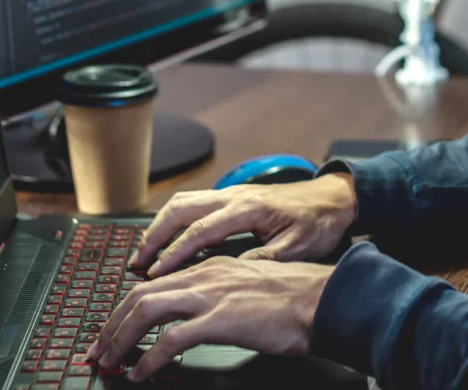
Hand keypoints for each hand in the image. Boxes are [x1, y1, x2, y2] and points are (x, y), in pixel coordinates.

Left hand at [86, 257, 333, 381]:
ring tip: (110, 363)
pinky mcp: (220, 318)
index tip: (113, 333)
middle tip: (98, 351)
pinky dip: (150, 358)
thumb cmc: (293, 300)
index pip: (156, 285)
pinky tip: (142, 374)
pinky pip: (171, 339)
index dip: (127, 310)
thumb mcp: (248, 290)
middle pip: (141, 294)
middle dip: (112, 324)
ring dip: (121, 339)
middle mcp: (205, 275)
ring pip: (147, 310)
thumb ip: (220, 299)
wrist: (321, 299)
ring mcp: (211, 295)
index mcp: (211, 268)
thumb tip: (195, 323)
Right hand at [130, 173, 356, 277]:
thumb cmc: (317, 222)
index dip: (175, 253)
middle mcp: (234, 195)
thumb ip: (266, 260)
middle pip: (182, 209)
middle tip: (136, 261)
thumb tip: (234, 275)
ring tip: (144, 251)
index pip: (201, 231)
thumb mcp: (298, 247)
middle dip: (155, 234)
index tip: (155, 272)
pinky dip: (175, 219)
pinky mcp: (232, 196)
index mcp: (248, 208)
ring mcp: (231, 193)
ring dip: (161, 224)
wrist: (331, 197)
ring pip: (185, 202)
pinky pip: (195, 203)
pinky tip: (167, 238)